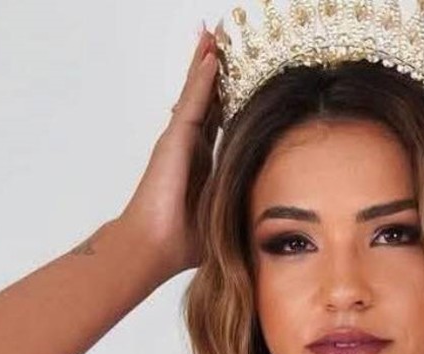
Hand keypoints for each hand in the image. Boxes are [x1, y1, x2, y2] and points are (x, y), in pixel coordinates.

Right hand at [118, 26, 220, 276]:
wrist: (151, 248)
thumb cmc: (181, 242)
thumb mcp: (224, 217)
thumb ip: (241, 207)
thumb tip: (272, 220)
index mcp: (201, 160)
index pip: (218, 117)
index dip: (227, 93)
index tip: (239, 71)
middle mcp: (189, 145)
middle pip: (206, 96)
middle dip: (214, 67)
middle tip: (223, 38)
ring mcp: (179, 139)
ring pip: (197, 92)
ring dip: (206, 62)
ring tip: (214, 34)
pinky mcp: (173, 140)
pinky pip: (192, 103)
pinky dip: (202, 79)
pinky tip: (210, 57)